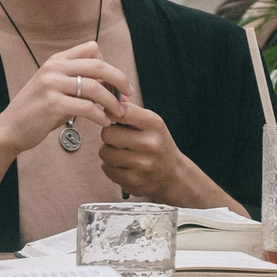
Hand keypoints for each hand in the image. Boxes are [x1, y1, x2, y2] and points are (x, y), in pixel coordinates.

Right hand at [0, 42, 129, 157]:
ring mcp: (52, 85)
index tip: (115, 84)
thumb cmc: (37, 112)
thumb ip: (78, 83)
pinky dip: (100, 116)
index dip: (108, 65)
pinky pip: (87, 107)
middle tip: (129, 94)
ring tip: (118, 113)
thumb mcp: (55, 89)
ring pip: (95, 87)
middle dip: (119, 79)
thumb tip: (109, 86)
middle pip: (98, 65)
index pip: (92, 49)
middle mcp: (54, 68)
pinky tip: (104, 123)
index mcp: (56, 60)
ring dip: (112, 102)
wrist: (10, 129)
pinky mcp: (52, 104)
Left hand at [97, 104, 211, 205]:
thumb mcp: (151, 124)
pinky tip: (124, 166)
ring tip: (122, 153)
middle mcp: (149, 144)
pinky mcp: (133, 181)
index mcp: (154, 124)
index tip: (114, 118)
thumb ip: (129, 111)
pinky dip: (111, 167)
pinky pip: (106, 168)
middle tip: (119, 139)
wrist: (173, 175)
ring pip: (104, 152)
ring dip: (109, 152)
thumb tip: (108, 95)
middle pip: (107, 133)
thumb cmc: (158, 145)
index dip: (111, 113)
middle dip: (109, 135)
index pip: (121, 111)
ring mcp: (141, 164)